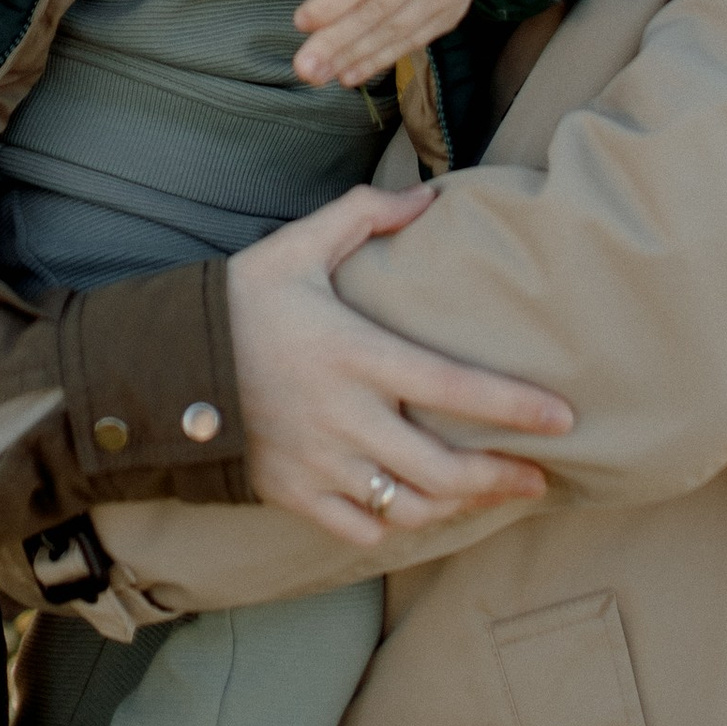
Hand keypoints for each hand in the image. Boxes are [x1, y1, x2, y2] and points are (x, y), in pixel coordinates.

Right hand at [228, 184, 572, 550]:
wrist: (164, 365)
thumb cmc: (241, 301)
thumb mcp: (297, 246)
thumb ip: (364, 216)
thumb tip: (428, 198)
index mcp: (355, 354)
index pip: (452, 387)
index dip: (512, 407)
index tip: (562, 419)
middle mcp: (344, 417)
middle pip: (442, 468)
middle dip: (501, 479)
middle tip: (539, 478)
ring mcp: (319, 462)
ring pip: (408, 507)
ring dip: (457, 506)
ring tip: (489, 495)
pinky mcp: (294, 493)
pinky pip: (361, 528)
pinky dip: (396, 525)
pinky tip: (418, 510)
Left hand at [292, 0, 492, 89]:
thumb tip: (321, 18)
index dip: (330, 5)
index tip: (300, 23)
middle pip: (376, 10)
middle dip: (336, 42)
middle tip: (304, 68)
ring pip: (394, 32)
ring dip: (354, 58)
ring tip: (322, 74)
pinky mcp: (454, 12)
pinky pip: (412, 41)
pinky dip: (380, 59)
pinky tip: (352, 72)